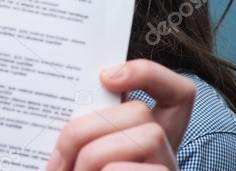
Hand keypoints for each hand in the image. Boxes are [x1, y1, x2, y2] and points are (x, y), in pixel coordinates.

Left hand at [47, 59, 195, 170]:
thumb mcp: (85, 164)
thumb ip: (89, 139)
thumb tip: (61, 112)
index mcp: (145, 142)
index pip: (176, 93)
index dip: (148, 74)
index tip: (106, 77)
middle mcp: (167, 156)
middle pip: (140, 111)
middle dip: (88, 129)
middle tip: (60, 163)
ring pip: (144, 135)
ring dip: (95, 155)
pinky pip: (129, 169)